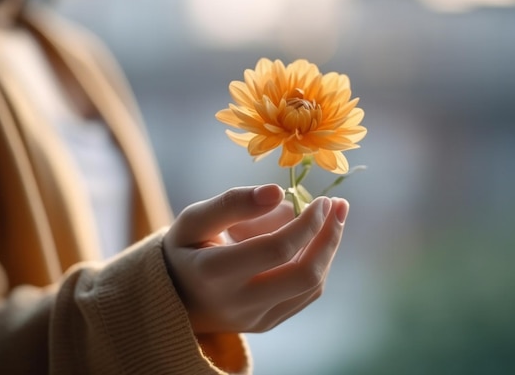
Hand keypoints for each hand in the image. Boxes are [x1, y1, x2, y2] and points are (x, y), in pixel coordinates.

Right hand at [163, 184, 348, 333]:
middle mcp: (236, 302)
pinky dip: (319, 264)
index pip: (275, 249)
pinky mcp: (268, 322)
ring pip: (310, 286)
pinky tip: (317, 240)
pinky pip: (306, 294)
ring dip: (328, 248)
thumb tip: (279, 191)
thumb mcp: (195, 218)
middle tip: (338, 206)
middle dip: (328, 237)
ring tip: (333, 217)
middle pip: (303, 275)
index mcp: (213, 272)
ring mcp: (255, 318)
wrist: (177, 294)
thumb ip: (233, 203)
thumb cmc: (187, 247)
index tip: (320, 199)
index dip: (306, 222)